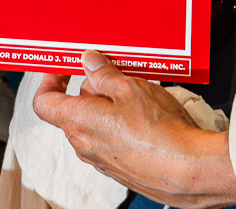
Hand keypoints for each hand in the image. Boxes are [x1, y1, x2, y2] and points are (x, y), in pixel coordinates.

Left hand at [31, 51, 235, 208]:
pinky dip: (123, 126)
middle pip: (76, 110)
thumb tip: (90, 63)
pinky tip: (148, 117)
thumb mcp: (129, 87)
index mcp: (78, 122)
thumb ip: (104, 73)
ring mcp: (104, 161)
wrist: (191, 171)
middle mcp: (85, 146)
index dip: (49, 80)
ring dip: (111, 107)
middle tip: (117, 72)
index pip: (44, 102)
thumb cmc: (159, 132)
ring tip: (139, 94)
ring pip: (97, 125)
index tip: (62, 67)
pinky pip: (114, 141)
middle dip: (93, 88)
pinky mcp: (123, 170)